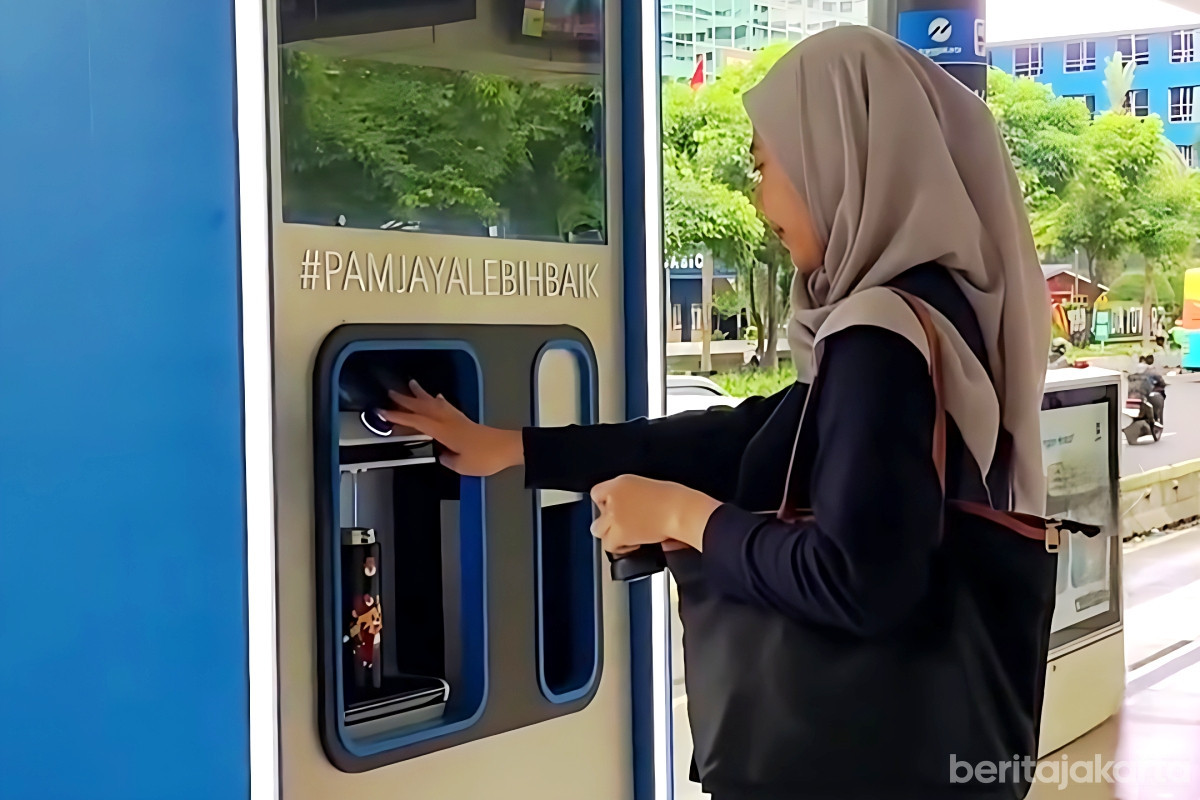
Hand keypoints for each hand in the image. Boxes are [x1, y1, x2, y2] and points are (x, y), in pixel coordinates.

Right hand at [377, 380, 522, 476]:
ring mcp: (458, 418)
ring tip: (412, 385)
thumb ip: (448, 460)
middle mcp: (449, 421)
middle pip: (424, 407)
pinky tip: (438, 397)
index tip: (384, 412)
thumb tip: (441, 455)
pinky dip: (439, 400)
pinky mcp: (465, 420)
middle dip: (406, 400)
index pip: (417, 421)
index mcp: (444, 431)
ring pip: (435, 403)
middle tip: (390, 394)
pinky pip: (447, 406)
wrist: (509, 448)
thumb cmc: (486, 457)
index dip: (399, 417)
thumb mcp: (462, 466)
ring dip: (421, 394)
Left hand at [589, 476, 720, 554]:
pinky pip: (609, 545)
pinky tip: (634, 544)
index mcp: (622, 482)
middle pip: (596, 514)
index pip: (597, 492)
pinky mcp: (619, 533)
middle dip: (607, 521)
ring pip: (598, 530)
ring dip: (610, 535)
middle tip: (622, 525)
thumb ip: (633, 496)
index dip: (605, 504)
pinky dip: (620, 548)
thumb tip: (631, 509)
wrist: (683, 511)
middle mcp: (614, 497)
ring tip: (625, 537)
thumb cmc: (677, 499)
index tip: (614, 510)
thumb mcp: (650, 487)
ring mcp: (615, 515)